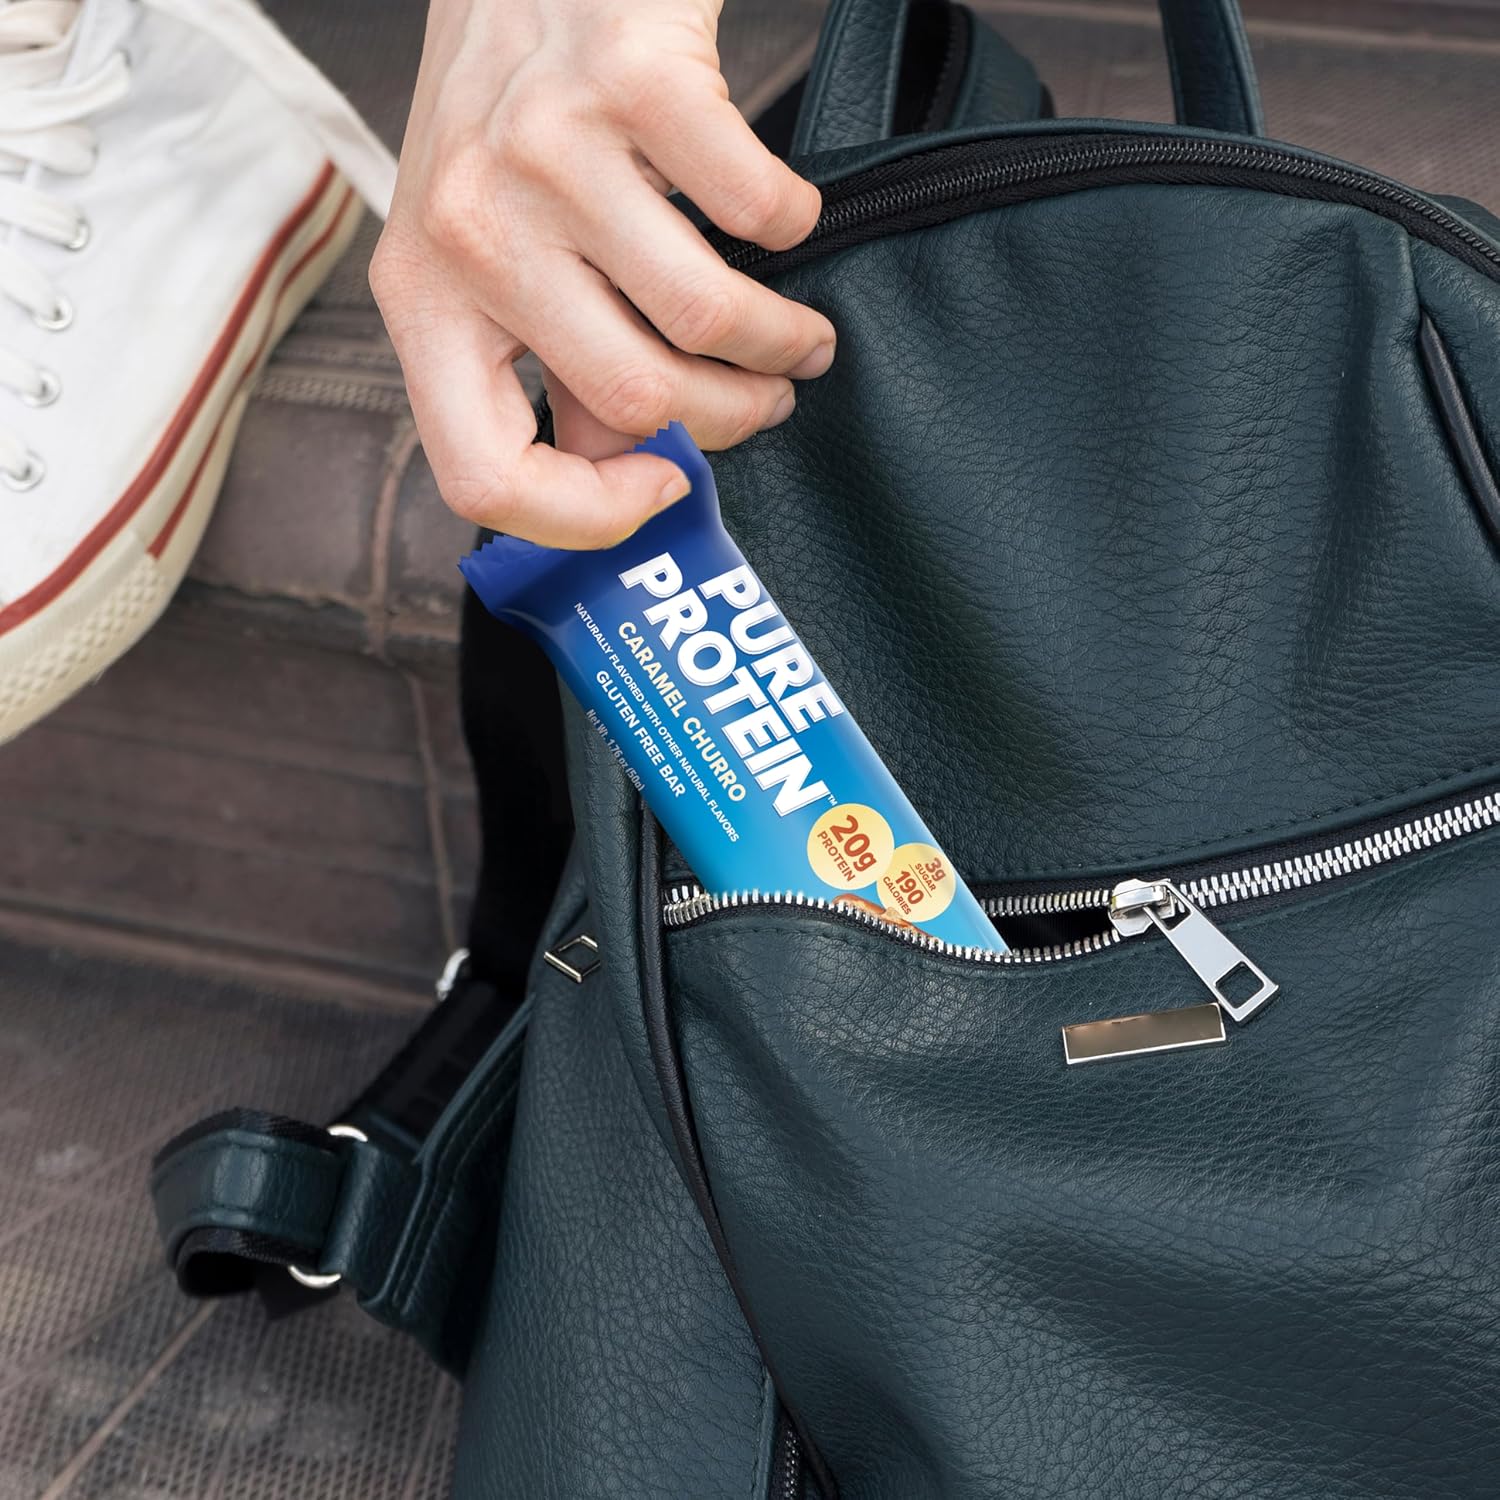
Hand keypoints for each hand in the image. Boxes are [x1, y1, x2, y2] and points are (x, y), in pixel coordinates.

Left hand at [372, 0, 834, 548]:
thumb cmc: (514, 112)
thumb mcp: (492, 254)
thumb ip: (544, 367)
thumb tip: (626, 466)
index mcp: (422, 296)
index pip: (481, 474)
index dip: (586, 516)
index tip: (660, 486)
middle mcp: (468, 229)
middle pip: (633, 401)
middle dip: (731, 416)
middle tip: (766, 399)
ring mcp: (546, 154)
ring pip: (704, 319)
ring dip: (781, 343)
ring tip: (798, 338)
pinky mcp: (631, 82)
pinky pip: (758, 211)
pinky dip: (794, 225)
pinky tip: (782, 217)